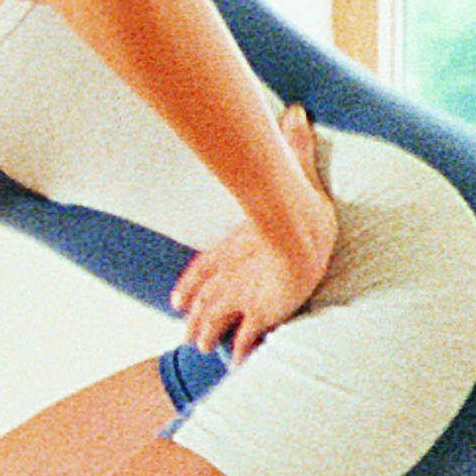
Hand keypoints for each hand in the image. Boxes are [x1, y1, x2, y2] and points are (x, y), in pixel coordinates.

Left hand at [173, 107, 339, 356]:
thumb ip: (295, 147)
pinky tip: (238, 365)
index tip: (176, 300)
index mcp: (235, 246)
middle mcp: (232, 274)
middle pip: (204, 301)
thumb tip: (299, 110)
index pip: (203, 269)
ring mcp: (244, 296)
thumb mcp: (296, 174)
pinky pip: (247, 340)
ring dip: (206, 336)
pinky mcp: (262, 315)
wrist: (298, 236)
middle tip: (188, 333)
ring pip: (215, 322)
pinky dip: (241, 354)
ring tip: (203, 348)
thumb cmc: (296, 206)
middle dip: (195, 317)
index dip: (189, 286)